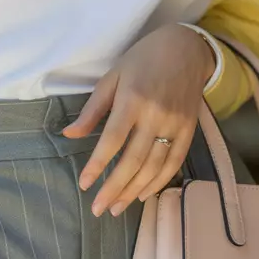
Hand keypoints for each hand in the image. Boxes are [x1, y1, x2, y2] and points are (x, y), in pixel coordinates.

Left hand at [61, 23, 214, 217]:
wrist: (187, 48)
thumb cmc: (143, 59)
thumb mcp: (113, 76)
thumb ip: (93, 108)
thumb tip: (69, 135)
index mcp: (133, 99)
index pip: (113, 140)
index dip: (97, 165)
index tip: (84, 184)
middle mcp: (155, 115)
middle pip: (133, 160)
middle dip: (114, 188)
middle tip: (97, 210)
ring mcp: (175, 124)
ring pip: (154, 166)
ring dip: (134, 191)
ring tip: (116, 208)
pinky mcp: (189, 130)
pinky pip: (174, 162)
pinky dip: (159, 181)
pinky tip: (143, 194)